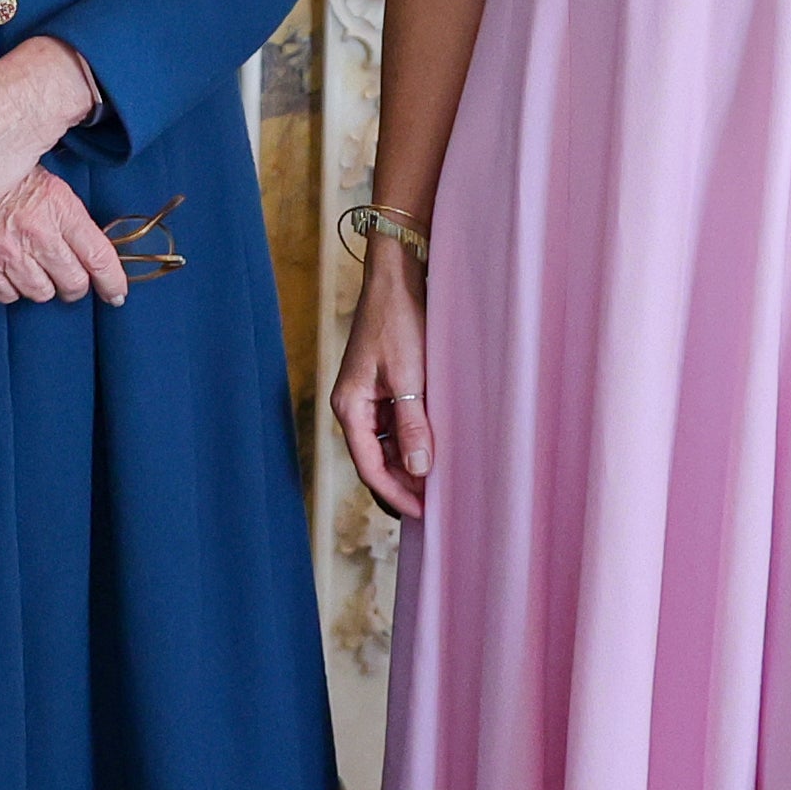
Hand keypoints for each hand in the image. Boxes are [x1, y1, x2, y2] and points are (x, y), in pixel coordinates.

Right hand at [0, 175, 134, 304]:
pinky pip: (8, 296)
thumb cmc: (8, 178)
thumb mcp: (51, 188)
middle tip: (70, 279)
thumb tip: (94, 255)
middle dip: (75, 285)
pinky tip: (10, 270)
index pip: (99, 257)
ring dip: (43, 286)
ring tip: (35, 269)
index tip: (116, 294)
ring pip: (41, 293)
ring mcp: (8, 252)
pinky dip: (12, 289)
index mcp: (60, 209)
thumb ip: (74, 221)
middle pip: (73, 283)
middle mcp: (37, 234)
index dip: (113, 282)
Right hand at [329, 243, 432, 518]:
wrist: (398, 277)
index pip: (369, 465)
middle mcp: (353, 405)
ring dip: (410, 459)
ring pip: (388, 442)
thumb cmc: (399, 322)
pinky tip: (436, 444)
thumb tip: (417, 468)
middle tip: (437, 500)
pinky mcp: (384, 384)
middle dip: (403, 480)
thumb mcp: (409, 376)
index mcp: (349, 406)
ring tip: (441, 477)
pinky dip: (414, 437)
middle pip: (376, 458)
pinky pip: (396, 422)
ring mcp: (368, 395)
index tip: (423, 512)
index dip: (395, 492)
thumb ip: (412, 424)